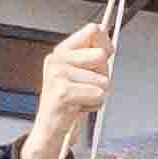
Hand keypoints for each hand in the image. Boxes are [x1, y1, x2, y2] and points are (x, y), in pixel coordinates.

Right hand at [22, 16, 118, 158]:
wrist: (52, 129)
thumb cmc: (71, 101)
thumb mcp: (84, 72)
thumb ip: (95, 51)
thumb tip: (103, 30)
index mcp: (62, 50)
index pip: (93, 30)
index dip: (105, 46)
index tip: (100, 62)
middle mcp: (56, 59)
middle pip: (101, 56)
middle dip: (102, 75)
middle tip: (86, 87)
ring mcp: (57, 74)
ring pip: (103, 79)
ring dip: (98, 94)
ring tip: (81, 99)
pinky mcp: (63, 92)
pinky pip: (98, 94)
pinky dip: (94, 105)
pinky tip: (78, 107)